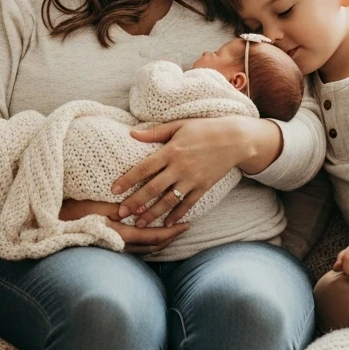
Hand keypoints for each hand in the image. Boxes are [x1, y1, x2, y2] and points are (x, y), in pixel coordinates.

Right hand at [59, 198, 188, 253]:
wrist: (51, 227)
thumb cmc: (74, 212)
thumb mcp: (98, 206)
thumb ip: (120, 208)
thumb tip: (141, 208)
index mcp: (121, 235)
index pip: (155, 237)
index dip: (172, 232)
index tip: (186, 224)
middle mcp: (121, 245)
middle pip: (153, 246)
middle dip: (170, 237)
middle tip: (184, 227)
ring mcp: (115, 248)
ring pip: (145, 248)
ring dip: (159, 240)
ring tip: (171, 229)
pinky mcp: (109, 245)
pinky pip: (135, 246)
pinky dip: (147, 240)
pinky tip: (148, 232)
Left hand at [112, 116, 249, 227]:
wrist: (235, 139)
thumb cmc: (204, 128)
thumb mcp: (179, 126)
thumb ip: (155, 133)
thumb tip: (132, 134)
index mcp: (171, 151)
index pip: (144, 168)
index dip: (127, 180)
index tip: (113, 190)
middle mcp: (180, 167)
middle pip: (153, 188)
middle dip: (135, 202)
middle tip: (119, 213)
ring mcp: (192, 179)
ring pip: (169, 200)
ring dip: (152, 213)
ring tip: (139, 223)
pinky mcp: (203, 187)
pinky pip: (188, 204)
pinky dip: (177, 214)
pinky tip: (166, 223)